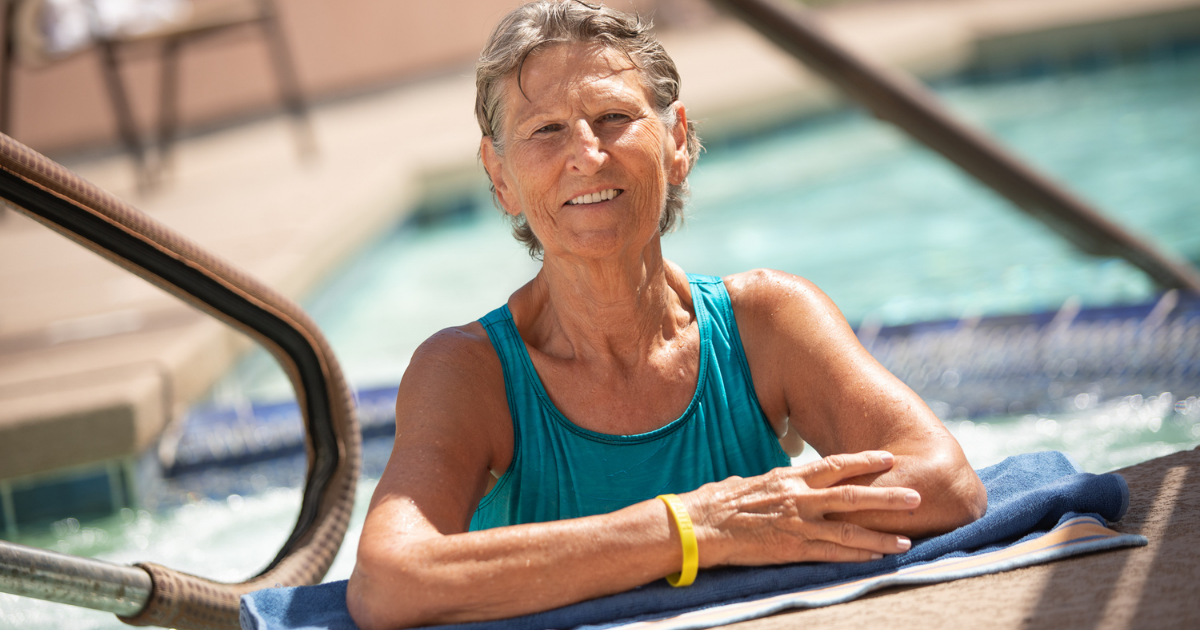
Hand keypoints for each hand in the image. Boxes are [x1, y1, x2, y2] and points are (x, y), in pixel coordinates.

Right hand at [683, 451, 918, 565]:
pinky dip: (856, 557)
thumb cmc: (717, 502)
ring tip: (908, 539)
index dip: (864, 461)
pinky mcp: (792, 550)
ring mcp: (797, 526)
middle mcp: (798, 499)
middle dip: (887, 496)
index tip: (890, 457)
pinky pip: (832, 555)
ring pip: (849, 530)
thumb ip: (774, 482)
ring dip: (881, 535)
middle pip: (853, 496)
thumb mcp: (750, 482)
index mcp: (788, 478)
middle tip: (916, 496)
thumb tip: (782, 480)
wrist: (698, 526)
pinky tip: (876, 558)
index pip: (835, 465)